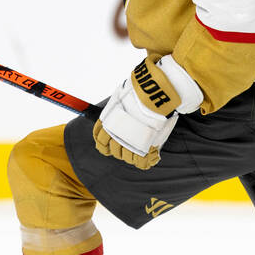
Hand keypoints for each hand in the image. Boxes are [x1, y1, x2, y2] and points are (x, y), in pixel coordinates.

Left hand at [93, 55, 202, 169]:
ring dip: (134, 154)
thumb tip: (116, 110)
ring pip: (127, 157)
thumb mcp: (120, 97)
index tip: (110, 145)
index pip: (100, 140)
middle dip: (122, 148)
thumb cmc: (138, 91)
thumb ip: (117, 109)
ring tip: (143, 148)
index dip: (105, 144)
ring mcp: (129, 143)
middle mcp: (115, 135)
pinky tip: (150, 156)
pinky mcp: (144, 149)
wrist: (154, 93)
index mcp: (107, 123)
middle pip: (115, 150)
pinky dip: (145, 161)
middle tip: (133, 142)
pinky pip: (141, 163)